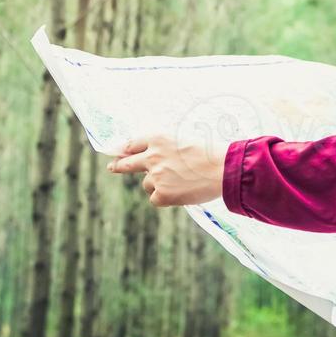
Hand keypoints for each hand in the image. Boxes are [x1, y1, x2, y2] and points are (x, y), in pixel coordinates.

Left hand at [106, 135, 225, 207]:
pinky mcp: (161, 194)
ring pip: (146, 184)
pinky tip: (181, 192)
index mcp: (157, 138)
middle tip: (113, 167)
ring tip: (180, 181)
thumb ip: (164, 147)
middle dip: (118, 165)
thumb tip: (150, 157)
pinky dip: (165, 198)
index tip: (118, 152)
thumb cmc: (209, 152)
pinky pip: (155, 198)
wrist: (223, 169)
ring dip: (157, 184)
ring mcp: (155, 176)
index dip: (125, 149)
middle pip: (126, 163)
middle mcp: (152, 155)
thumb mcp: (183, 139)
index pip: (132, 143)